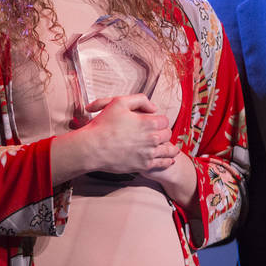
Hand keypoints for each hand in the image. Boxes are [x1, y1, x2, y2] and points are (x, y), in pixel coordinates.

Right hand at [52, 94, 178, 181]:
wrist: (93, 147)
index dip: (159, 119)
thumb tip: (154, 107)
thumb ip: (140, 100)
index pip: (165, 120)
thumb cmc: (104, 124)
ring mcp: (148, 153)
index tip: (154, 121)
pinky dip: (167, 161)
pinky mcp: (143, 165)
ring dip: (169, 148)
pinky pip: (162, 164)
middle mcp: (152, 138)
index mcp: (149, 122)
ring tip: (172, 148)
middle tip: (158, 133)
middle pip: (167, 134)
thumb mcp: (120, 102)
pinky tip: (169, 160)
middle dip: (163, 132)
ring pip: (168, 150)